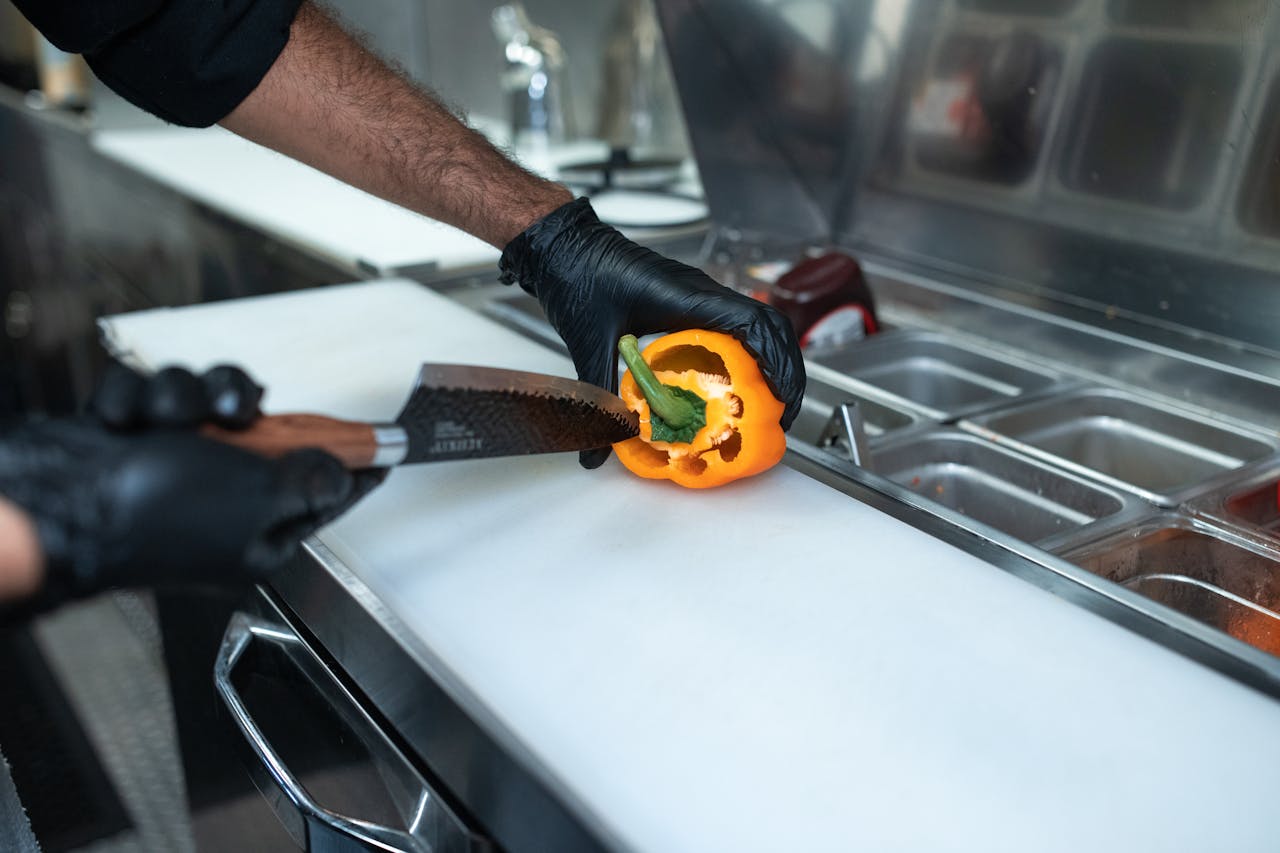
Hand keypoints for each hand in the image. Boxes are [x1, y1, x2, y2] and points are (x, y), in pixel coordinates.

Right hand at [0, 364, 382, 608]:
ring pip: (206, 399)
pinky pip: (153, 394)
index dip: (356, 462)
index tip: (387, 442)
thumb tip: (347, 469)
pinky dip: (135, 401)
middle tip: (233, 415)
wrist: (52, 501)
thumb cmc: (152, 512)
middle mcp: (220, 502)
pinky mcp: (130, 439)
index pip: (325, 494)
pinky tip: (119, 424)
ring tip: (162, 422)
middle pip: (267, 430)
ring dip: (184, 398)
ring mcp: (172, 467)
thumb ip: (309, 480)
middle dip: (243, 407)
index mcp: (258, 533)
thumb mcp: (258, 497)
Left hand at [499, 198, 805, 467]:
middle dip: (786, 368)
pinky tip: (734, 386)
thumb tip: (595, 453)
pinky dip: (746, 355)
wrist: (562, 246)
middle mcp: (702, 293)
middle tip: (783, 412)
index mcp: (687, 296)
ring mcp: (699, 296)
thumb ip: (597, 399)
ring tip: (769, 403)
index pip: (754, 323)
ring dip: (771, 361)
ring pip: (756, 324)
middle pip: (768, 325)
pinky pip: (732, 327)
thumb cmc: (577, 278)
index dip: (777, 362)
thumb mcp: (589, 344)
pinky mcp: (689, 302)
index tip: (782, 398)